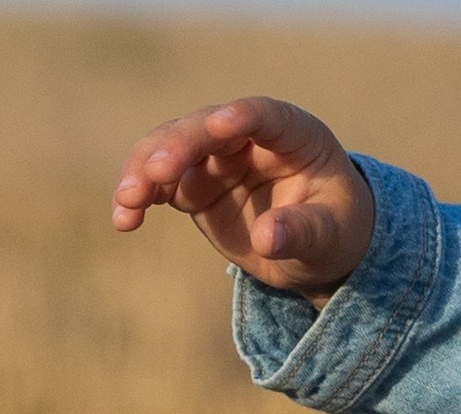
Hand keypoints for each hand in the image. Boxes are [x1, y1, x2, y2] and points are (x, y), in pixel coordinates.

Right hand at [111, 98, 375, 296]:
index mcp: (293, 133)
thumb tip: (268, 237)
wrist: (317, 251)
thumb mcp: (330, 237)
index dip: (241, 116)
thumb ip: (303, 232)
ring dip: (144, 171)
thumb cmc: (335, 233)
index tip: (220, 124)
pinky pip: (158, 183)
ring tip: (128, 203)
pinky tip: (125, 220)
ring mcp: (215, 157)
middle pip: (204, 128)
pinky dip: (139, 197)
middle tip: (154, 174)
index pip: (263, 115)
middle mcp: (246, 136)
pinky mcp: (193, 184)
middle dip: (177, 147)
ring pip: (170, 148)